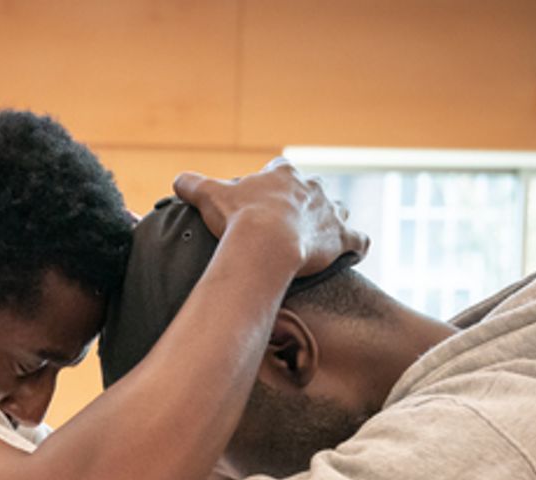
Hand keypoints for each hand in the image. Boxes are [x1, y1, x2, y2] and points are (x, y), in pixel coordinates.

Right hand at [173, 158, 369, 275]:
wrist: (265, 244)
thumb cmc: (238, 219)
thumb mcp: (209, 196)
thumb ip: (192, 184)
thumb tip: (177, 180)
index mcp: (282, 175)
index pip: (281, 170)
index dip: (274, 184)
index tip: (264, 200)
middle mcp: (311, 188)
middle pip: (312, 191)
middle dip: (304, 205)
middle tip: (288, 227)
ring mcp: (330, 212)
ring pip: (340, 212)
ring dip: (333, 222)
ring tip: (320, 241)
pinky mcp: (342, 237)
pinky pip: (359, 240)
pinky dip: (357, 246)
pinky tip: (352, 253)